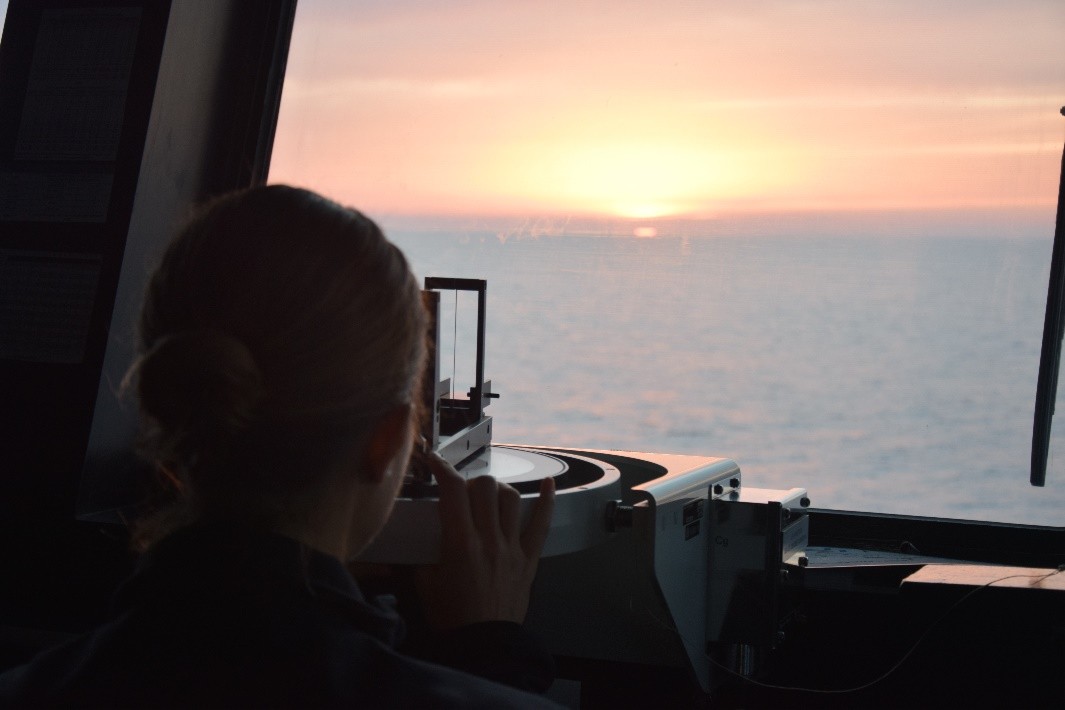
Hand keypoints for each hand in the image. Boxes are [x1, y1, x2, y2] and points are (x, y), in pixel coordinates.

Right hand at [415, 453, 554, 629]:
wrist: (483, 646)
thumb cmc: (453, 618)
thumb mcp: (425, 583)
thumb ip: (421, 555)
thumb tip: (419, 538)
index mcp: (460, 544)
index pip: (453, 491)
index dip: (443, 469)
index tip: (435, 461)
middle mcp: (489, 540)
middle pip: (484, 487)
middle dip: (470, 481)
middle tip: (461, 491)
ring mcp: (512, 548)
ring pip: (510, 498)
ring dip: (496, 489)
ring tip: (487, 495)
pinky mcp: (529, 559)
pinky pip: (542, 523)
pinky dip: (547, 500)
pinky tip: (548, 483)